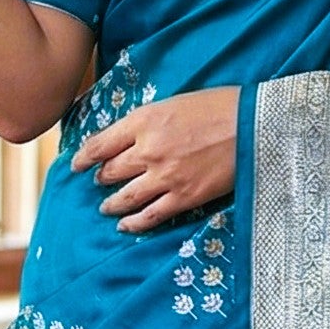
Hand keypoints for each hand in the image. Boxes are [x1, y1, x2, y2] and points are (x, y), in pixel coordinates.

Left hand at [72, 86, 239, 231]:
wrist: (254, 125)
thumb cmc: (219, 107)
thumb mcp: (174, 103)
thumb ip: (148, 122)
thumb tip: (129, 137)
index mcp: (144, 122)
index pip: (100, 144)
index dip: (83, 157)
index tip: (75, 164)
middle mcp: (148, 150)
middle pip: (111, 172)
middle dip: (100, 179)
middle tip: (98, 182)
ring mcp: (165, 177)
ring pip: (125, 197)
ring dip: (111, 204)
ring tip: (106, 208)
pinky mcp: (184, 197)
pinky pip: (150, 216)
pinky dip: (134, 223)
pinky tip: (125, 225)